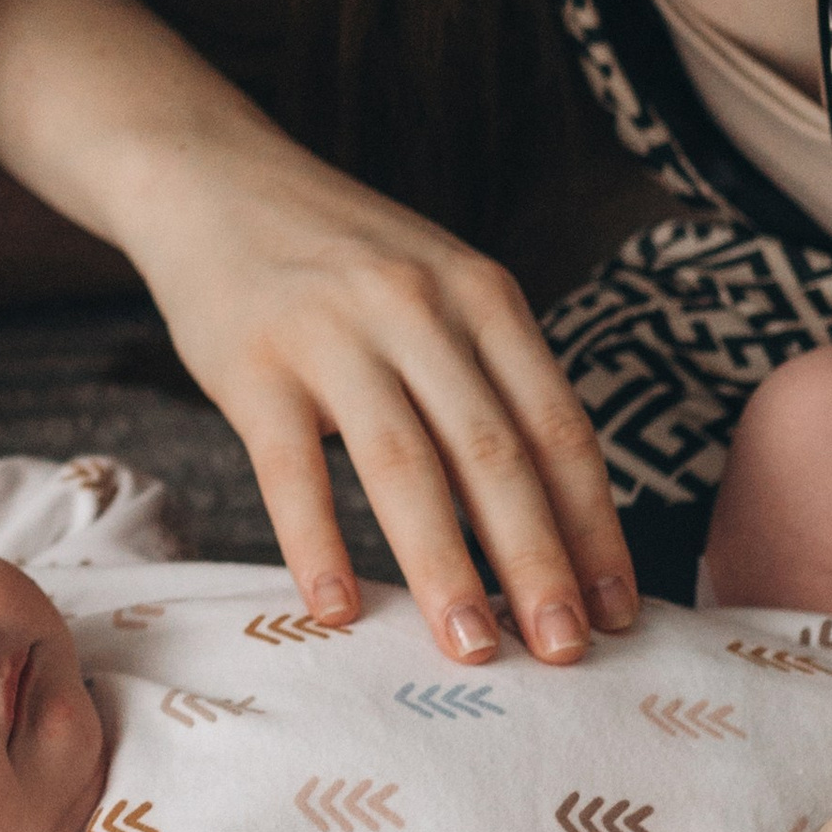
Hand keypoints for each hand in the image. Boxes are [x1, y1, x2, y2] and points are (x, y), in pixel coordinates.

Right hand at [136, 133, 634, 670]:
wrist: (211, 179)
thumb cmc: (341, 256)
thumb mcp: (437, 285)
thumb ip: (489, 376)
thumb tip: (556, 522)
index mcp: (481, 294)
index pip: (557, 426)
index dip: (594, 524)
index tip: (620, 608)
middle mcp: (416, 307)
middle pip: (493, 453)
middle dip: (538, 563)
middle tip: (565, 652)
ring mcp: (331, 333)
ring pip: (403, 467)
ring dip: (444, 569)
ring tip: (471, 648)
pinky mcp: (252, 364)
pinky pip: (290, 469)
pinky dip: (317, 545)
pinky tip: (338, 610)